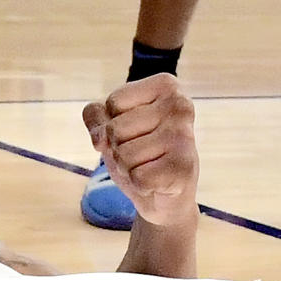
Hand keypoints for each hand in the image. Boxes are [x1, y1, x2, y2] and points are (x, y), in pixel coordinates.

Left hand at [83, 74, 198, 226]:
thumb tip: (100, 137)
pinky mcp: (184, 168)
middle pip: (114, 130)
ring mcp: (184, 137)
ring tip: (148, 166)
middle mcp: (181, 106)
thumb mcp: (110, 125)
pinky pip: (136, 177)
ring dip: (127, 167)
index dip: (111, 122)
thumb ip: (95, 116)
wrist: (162, 194)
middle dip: (117, 148)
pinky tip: (156, 182)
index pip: (112, 103)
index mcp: (166, 86)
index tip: (134, 129)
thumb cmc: (138, 150)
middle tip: (141, 153)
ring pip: (123, 155)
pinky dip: (139, 184)